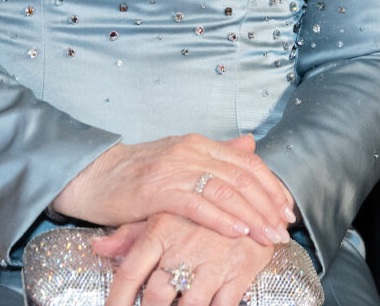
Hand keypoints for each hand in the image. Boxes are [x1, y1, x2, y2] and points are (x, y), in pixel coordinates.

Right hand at [53, 134, 294, 243]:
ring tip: (269, 235)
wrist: (92, 176)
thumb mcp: (181, 158)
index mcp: (200, 144)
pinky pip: (197, 205)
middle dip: (268, 204)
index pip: (247, 162)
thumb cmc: (136, 174)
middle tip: (284, 227)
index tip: (287, 209)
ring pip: (225, 190)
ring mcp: (175, 169)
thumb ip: (216, 154)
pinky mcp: (158, 190)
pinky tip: (238, 232)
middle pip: (242, 176)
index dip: (271, 186)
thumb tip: (251, 144)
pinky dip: (221, 219)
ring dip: (253, 215)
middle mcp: (192, 151)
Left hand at [95, 216, 275, 305]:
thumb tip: (97, 246)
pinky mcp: (240, 272)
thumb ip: (130, 234)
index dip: (116, 299)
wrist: (253, 197)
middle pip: (156, 294)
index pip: (129, 271)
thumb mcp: (163, 215)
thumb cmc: (199, 213)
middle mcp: (186, 245)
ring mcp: (214, 260)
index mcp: (163, 228)